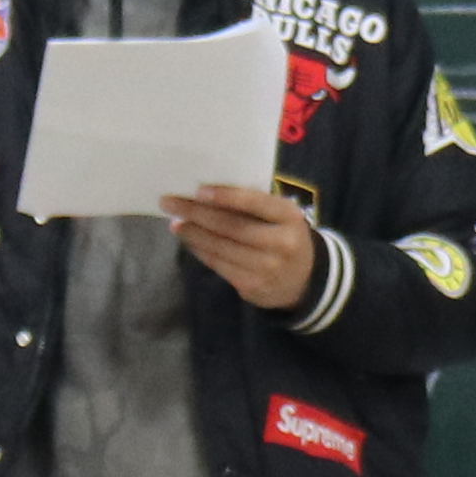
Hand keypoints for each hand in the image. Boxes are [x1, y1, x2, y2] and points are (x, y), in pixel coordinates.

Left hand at [165, 182, 322, 311]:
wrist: (305, 280)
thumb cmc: (284, 235)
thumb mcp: (281, 216)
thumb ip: (253, 205)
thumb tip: (205, 194)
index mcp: (290, 217)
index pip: (255, 203)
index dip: (225, 197)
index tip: (198, 190)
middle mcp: (281, 243)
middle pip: (231, 226)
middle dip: (197, 213)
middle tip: (170, 202)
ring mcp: (267, 268)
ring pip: (221, 247)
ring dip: (193, 233)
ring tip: (175, 222)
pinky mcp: (252, 286)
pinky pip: (219, 265)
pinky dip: (200, 251)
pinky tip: (189, 240)